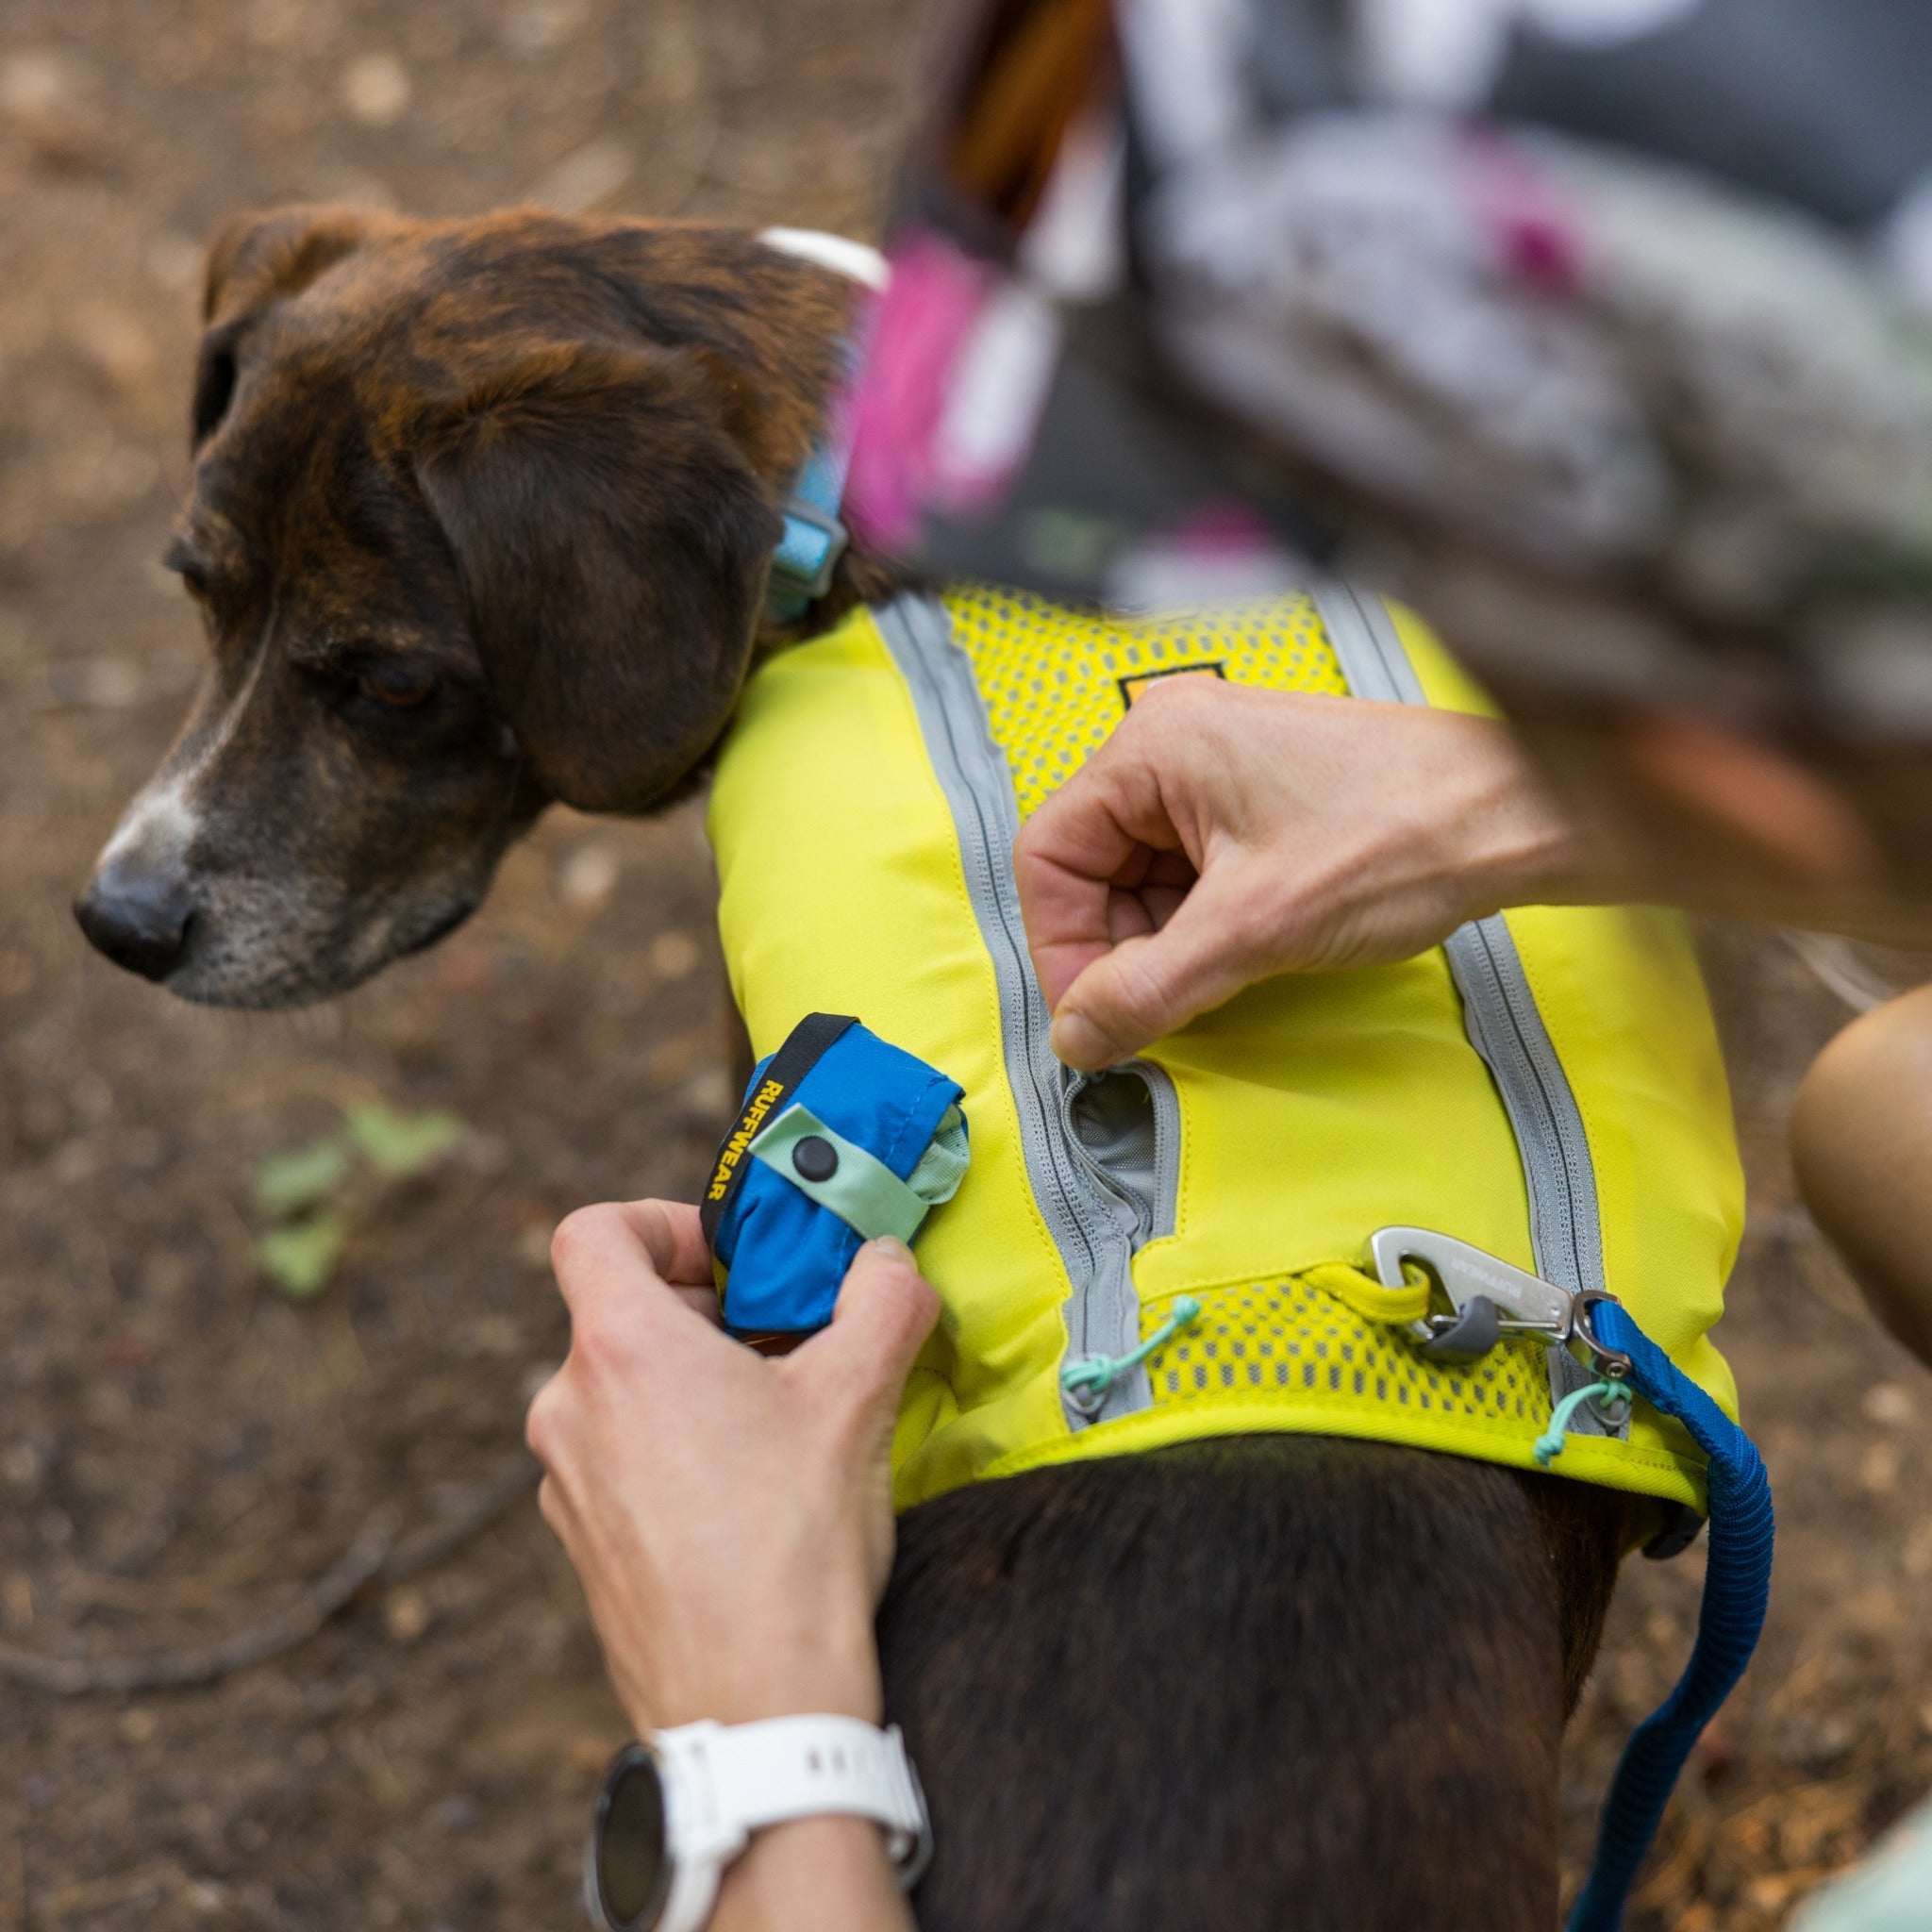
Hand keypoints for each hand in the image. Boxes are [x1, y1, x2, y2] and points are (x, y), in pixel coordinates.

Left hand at [526, 1202, 938, 1733]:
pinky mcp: (584, 1548)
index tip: (732, 1259)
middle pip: (620, 1314)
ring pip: (623, 1392)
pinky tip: (750, 1498)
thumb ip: (882, 1300)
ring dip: (694, 1386)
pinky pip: (621, 1462)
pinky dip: (676, 1452)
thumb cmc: (792, 1548)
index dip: (661, 1222)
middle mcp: (570, 1410)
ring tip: (777, 1427)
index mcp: (620, 1350)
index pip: (592, 1232)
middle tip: (787, 1342)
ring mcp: (567, 1486)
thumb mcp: (859, 1398)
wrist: (754, 1710)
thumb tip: (889, 1263)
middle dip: (708, 1314)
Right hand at [1014, 676, 1587, 1069]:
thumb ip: (1149, 990)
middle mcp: (1175, 744)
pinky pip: (1193, 873)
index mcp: (1153, 746)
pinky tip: (1248, 951)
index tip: (1090, 1015)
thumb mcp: (1255, 930)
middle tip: (1158, 1008)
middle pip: (1093, 868)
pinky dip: (1204, 925)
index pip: (1050, 855)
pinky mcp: (1257, 800)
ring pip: (1144, 878)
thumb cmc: (1404, 834)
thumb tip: (1078, 1037)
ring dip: (1164, 942)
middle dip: (1119, 947)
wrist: (1518, 815)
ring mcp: (1219, 770)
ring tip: (1224, 973)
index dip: (1061, 947)